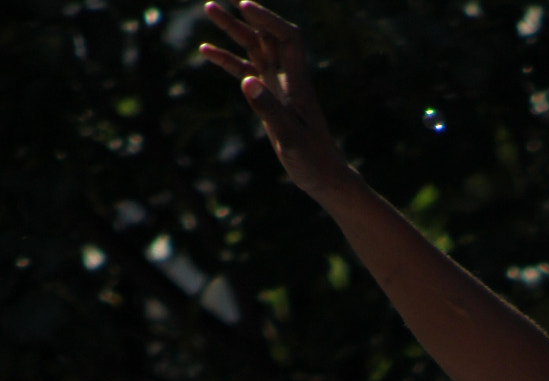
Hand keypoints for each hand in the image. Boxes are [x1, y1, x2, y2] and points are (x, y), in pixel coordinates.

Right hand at [199, 0, 349, 203]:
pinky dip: (227, 59)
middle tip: (214, 3)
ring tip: (208, 9)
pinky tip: (206, 50)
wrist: (323, 176)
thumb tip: (246, 80)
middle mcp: (288, 77)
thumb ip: (268, 109)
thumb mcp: (289, 137)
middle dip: (244, 16)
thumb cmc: (313, 160)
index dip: (267, 19)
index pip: (287, 37)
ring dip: (233, 29)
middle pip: (266, 36)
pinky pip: (245, 70)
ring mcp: (277, 85)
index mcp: (298, 82)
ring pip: (254, 48)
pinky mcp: (268, 97)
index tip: (243, 6)